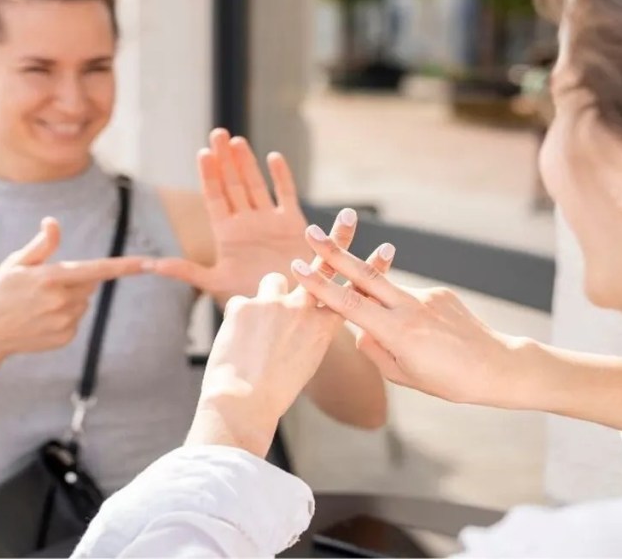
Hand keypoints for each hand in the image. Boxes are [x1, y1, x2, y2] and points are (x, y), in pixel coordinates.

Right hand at [0, 218, 150, 358]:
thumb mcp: (16, 263)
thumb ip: (41, 245)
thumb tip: (53, 222)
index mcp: (51, 278)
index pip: (97, 270)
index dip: (125, 267)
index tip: (148, 263)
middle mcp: (61, 301)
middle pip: (89, 283)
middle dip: (76, 280)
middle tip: (45, 285)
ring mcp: (65, 322)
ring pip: (83, 302)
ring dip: (70, 299)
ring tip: (39, 304)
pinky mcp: (65, 337)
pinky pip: (76, 320)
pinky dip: (65, 317)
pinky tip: (41, 319)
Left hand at [151, 129, 311, 303]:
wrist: (287, 307)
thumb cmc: (251, 297)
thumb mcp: (216, 283)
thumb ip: (187, 271)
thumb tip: (151, 264)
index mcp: (226, 233)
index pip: (215, 197)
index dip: (209, 175)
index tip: (203, 153)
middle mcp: (246, 222)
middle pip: (233, 184)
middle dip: (225, 159)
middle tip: (217, 133)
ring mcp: (269, 221)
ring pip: (256, 185)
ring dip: (247, 163)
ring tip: (237, 141)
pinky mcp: (292, 224)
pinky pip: (286, 195)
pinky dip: (281, 177)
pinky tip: (273, 157)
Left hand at [185, 210, 390, 456]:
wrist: (242, 404)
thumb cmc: (273, 391)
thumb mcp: (303, 363)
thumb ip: (306, 335)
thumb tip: (297, 319)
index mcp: (323, 330)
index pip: (351, 292)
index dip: (369, 270)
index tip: (386, 251)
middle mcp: (303, 310)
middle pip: (323, 267)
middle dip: (335, 241)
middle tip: (348, 216)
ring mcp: (274, 303)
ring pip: (273, 282)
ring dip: (266, 299)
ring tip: (256, 331)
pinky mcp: (245, 303)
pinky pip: (239, 303)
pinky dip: (237, 321)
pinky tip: (235, 343)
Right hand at [291, 225, 513, 405]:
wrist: (498, 366)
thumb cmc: (450, 381)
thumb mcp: (403, 376)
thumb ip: (374, 351)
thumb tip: (359, 330)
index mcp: (396, 332)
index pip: (349, 304)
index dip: (321, 285)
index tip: (299, 267)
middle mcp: (410, 307)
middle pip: (363, 275)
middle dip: (335, 253)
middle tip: (312, 232)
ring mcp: (427, 296)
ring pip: (389, 292)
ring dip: (378, 302)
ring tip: (405, 336)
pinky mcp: (441, 293)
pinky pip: (412, 301)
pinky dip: (408, 315)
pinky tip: (430, 339)